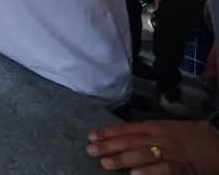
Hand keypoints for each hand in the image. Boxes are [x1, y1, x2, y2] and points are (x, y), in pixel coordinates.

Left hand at [87, 120, 218, 174]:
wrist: (217, 140)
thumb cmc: (190, 135)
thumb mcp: (165, 129)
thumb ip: (145, 133)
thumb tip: (122, 138)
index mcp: (154, 127)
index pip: (126, 129)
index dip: (108, 133)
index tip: (90, 137)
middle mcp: (159, 137)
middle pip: (129, 141)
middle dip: (108, 146)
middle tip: (90, 151)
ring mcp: (170, 151)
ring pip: (142, 154)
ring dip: (122, 159)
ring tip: (105, 164)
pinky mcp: (182, 166)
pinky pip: (164, 169)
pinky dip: (149, 172)